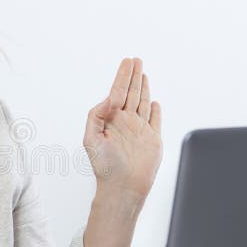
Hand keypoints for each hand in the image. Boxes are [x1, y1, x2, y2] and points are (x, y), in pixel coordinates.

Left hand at [84, 57, 162, 198]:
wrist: (123, 187)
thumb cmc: (104, 166)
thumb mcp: (91, 138)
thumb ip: (96, 114)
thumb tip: (109, 98)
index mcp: (110, 120)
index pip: (117, 92)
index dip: (122, 77)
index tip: (127, 64)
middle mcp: (125, 123)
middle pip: (130, 93)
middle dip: (133, 76)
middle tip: (135, 60)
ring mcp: (140, 130)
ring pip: (142, 103)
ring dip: (143, 87)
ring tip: (143, 73)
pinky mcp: (153, 140)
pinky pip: (155, 121)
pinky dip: (155, 110)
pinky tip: (153, 101)